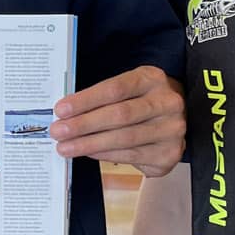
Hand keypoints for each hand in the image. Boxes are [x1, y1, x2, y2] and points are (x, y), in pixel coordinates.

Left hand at [51, 66, 184, 175]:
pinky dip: (105, 155)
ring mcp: (172, 129)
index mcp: (152, 79)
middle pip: (119, 115)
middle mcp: (167, 103)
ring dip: (89, 144)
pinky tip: (88, 153)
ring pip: (124, 138)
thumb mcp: (128, 89)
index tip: (61, 110)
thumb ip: (102, 98)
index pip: (115, 88)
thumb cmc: (141, 101)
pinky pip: (131, 155)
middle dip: (83, 125)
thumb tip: (66, 114)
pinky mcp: (170, 153)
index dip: (86, 100)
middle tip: (58, 131)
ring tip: (66, 147)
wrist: (176, 120)